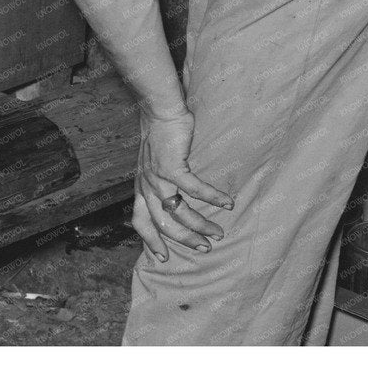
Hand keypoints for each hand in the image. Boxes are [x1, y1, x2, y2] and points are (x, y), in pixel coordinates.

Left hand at [132, 109, 234, 262]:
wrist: (160, 111)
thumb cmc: (161, 137)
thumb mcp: (153, 166)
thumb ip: (159, 184)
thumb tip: (172, 203)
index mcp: (141, 187)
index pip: (139, 220)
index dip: (150, 240)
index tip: (163, 258)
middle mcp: (146, 185)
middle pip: (162, 223)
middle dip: (184, 240)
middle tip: (205, 247)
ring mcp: (157, 177)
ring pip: (179, 212)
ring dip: (201, 225)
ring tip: (219, 231)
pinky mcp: (171, 166)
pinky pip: (194, 190)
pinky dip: (213, 198)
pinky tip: (228, 203)